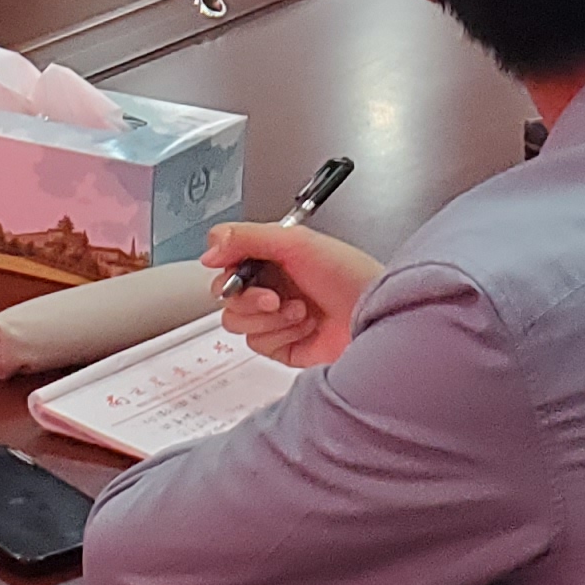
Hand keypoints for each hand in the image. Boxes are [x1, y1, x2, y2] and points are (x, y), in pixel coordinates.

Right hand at [207, 220, 384, 367]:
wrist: (375, 316)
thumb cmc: (350, 274)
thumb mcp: (297, 242)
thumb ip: (248, 237)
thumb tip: (210, 247)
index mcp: (274, 256)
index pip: (227, 259)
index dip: (226, 265)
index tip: (234, 267)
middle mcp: (272, 285)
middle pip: (225, 295)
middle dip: (249, 297)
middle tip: (275, 296)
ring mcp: (276, 317)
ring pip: (237, 321)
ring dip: (269, 317)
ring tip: (300, 310)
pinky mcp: (282, 346)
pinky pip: (257, 343)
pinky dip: (280, 334)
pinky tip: (305, 326)